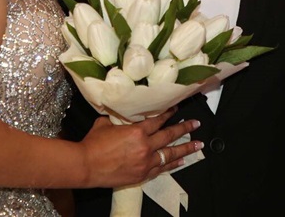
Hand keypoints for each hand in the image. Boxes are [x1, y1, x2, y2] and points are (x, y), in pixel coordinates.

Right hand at [80, 108, 201, 187]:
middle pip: (169, 136)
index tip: (177, 108)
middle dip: (185, 128)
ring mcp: (145, 162)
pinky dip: (172, 164)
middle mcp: (145, 146)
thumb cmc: (93, 143)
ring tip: (198, 144)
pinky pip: (162, 168)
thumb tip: (123, 117)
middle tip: (196, 124)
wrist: (86, 166)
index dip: (168, 113)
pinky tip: (180, 161)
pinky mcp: (142, 175)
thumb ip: (119, 120)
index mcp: (137, 131)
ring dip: (185, 149)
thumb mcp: (106, 124)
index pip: (158, 120)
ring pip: (170, 154)